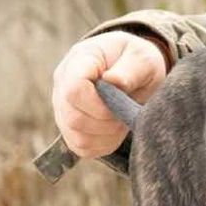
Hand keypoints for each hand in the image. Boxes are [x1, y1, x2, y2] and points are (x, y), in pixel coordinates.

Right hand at [52, 31, 167, 157]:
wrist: (136, 70)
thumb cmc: (138, 61)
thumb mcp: (142, 58)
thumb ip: (130, 70)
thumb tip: (112, 81)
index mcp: (79, 59)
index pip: (74, 89)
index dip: (99, 105)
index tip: (121, 103)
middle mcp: (63, 83)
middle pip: (74, 118)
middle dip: (106, 122)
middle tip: (125, 112)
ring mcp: (63, 106)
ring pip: (77, 136)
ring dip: (107, 134)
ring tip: (122, 118)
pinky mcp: (70, 127)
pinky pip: (83, 147)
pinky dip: (105, 143)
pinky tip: (116, 128)